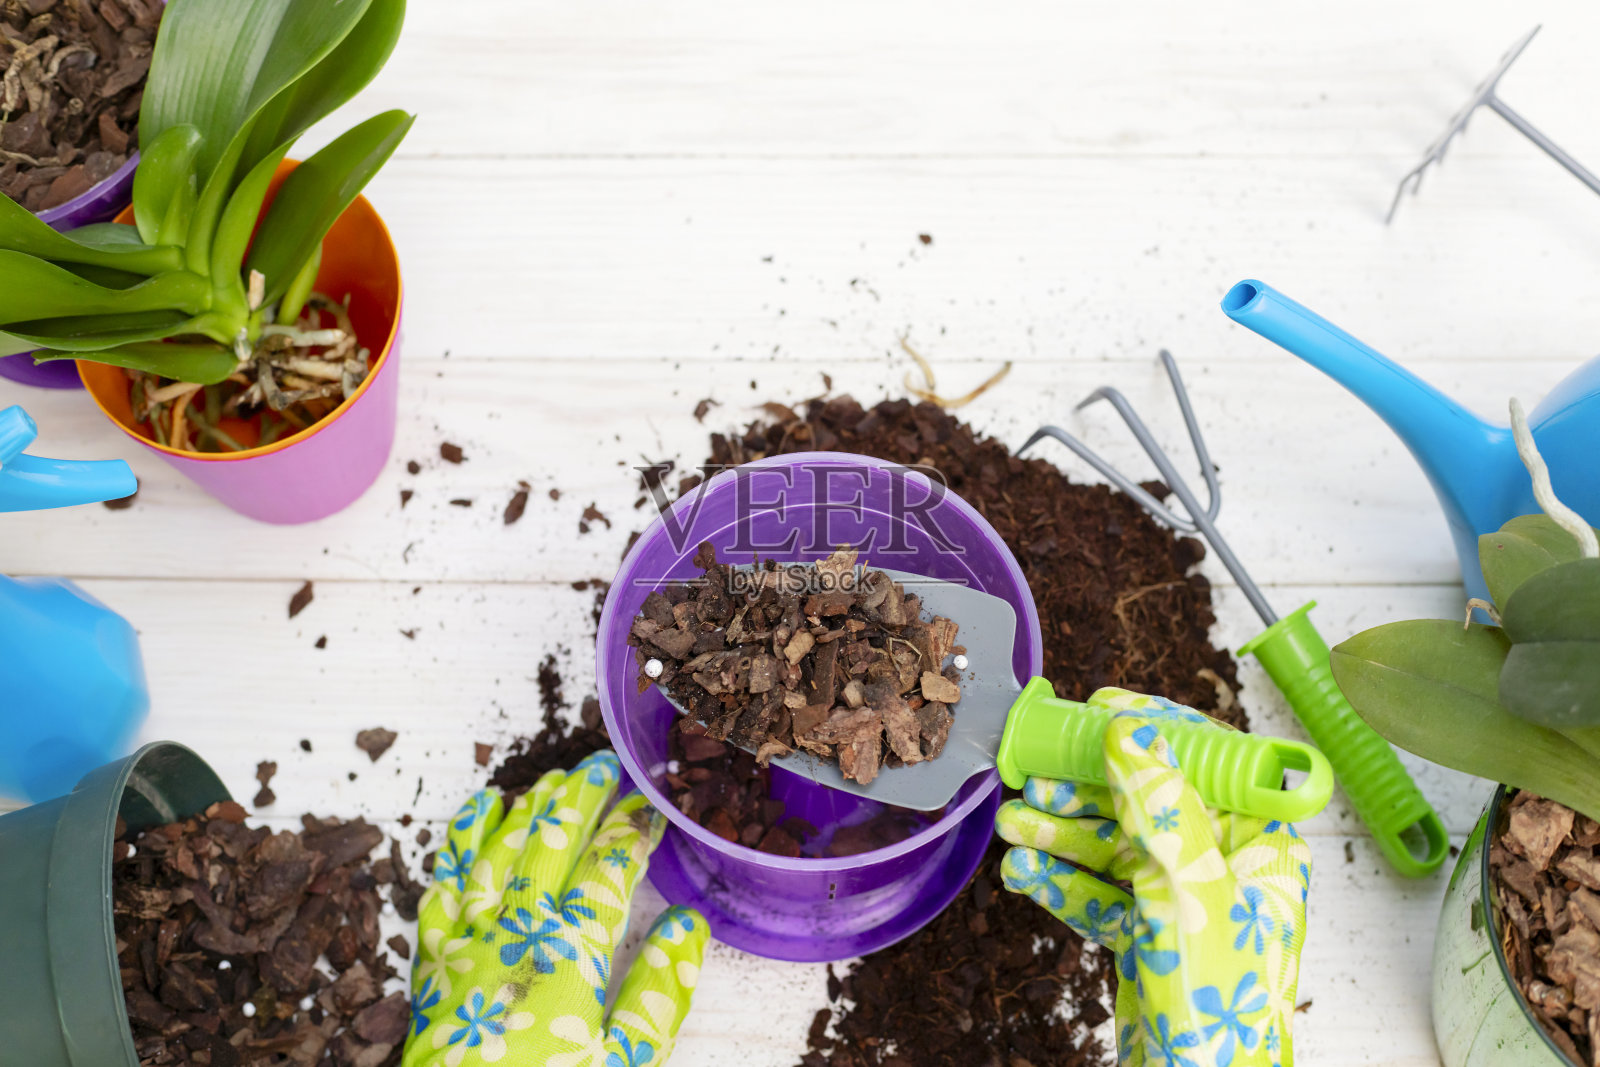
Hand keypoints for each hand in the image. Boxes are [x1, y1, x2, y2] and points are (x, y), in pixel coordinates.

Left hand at [404, 751, 708, 1066]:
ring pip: (498, 852)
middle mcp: (515, 936)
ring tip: (554, 778)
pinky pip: (445, 883)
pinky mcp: (435, 962)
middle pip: (550, 844)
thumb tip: (690, 925)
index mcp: (568, 956)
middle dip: (581, 798)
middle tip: (605, 765)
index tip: (652, 807)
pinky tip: (478, 813)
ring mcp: (468, 943)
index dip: (633, 832)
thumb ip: (659, 992)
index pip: (608, 871)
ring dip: (529, 808)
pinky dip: (461, 841)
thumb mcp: (626, 1064)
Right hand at [994, 689, 1312, 1066]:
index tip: (1096, 712)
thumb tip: (1130, 730)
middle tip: (1036, 779)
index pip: (1207, 760)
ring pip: (1114, 844)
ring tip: (1013, 825)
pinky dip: (1060, 879)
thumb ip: (1160, 809)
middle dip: (1087, 788)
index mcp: (1259, 844)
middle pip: (1147, 797)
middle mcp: (1224, 865)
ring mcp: (1183, 901)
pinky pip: (1099, 891)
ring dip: (1061, 832)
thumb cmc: (1216, 1009)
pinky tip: (1023, 871)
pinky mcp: (1148, 934)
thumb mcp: (1188, 894)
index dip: (1152, 729)